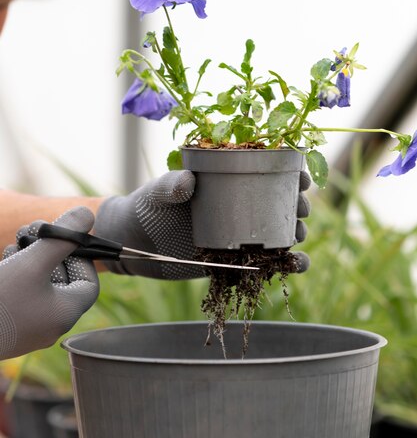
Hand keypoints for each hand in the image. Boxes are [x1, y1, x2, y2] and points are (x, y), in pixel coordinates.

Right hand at [0, 206, 98, 359]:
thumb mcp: (32, 263)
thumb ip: (62, 238)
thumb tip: (87, 213)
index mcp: (64, 315)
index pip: (88, 283)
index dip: (81, 256)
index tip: (63, 237)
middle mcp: (50, 326)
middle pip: (63, 282)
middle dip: (51, 251)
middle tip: (35, 228)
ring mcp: (26, 328)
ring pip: (39, 286)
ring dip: (31, 258)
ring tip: (16, 240)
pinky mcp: (6, 327)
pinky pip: (21, 296)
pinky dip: (17, 274)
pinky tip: (5, 258)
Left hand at [94, 169, 310, 279]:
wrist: (134, 244)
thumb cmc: (147, 207)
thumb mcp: (157, 193)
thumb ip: (169, 185)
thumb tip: (186, 182)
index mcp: (225, 182)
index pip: (264, 172)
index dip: (288, 172)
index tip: (301, 175)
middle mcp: (237, 206)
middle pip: (278, 203)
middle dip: (297, 205)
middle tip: (300, 209)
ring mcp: (237, 234)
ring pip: (277, 233)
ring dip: (295, 234)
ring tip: (299, 235)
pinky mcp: (233, 260)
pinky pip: (264, 262)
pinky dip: (283, 265)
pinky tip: (296, 264)